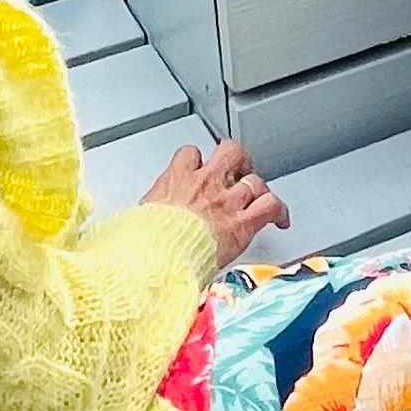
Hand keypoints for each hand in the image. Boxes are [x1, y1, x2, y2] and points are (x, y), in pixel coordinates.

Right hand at [145, 139, 289, 267]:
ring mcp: (226, 201)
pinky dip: (279, 210)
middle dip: (237, 160)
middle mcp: (205, 184)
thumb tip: (129, 227)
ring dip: (258, 187)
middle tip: (238, 171)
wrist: (158, 258)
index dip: (197, 159)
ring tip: (259, 194)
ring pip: (254, 178)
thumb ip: (142, 215)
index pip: (190, 153)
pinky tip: (281, 218)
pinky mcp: (242, 223)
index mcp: (176, 179)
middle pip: (230, 152)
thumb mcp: (135, 219)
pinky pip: (270, 206)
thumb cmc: (144, 243)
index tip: (199, 168)